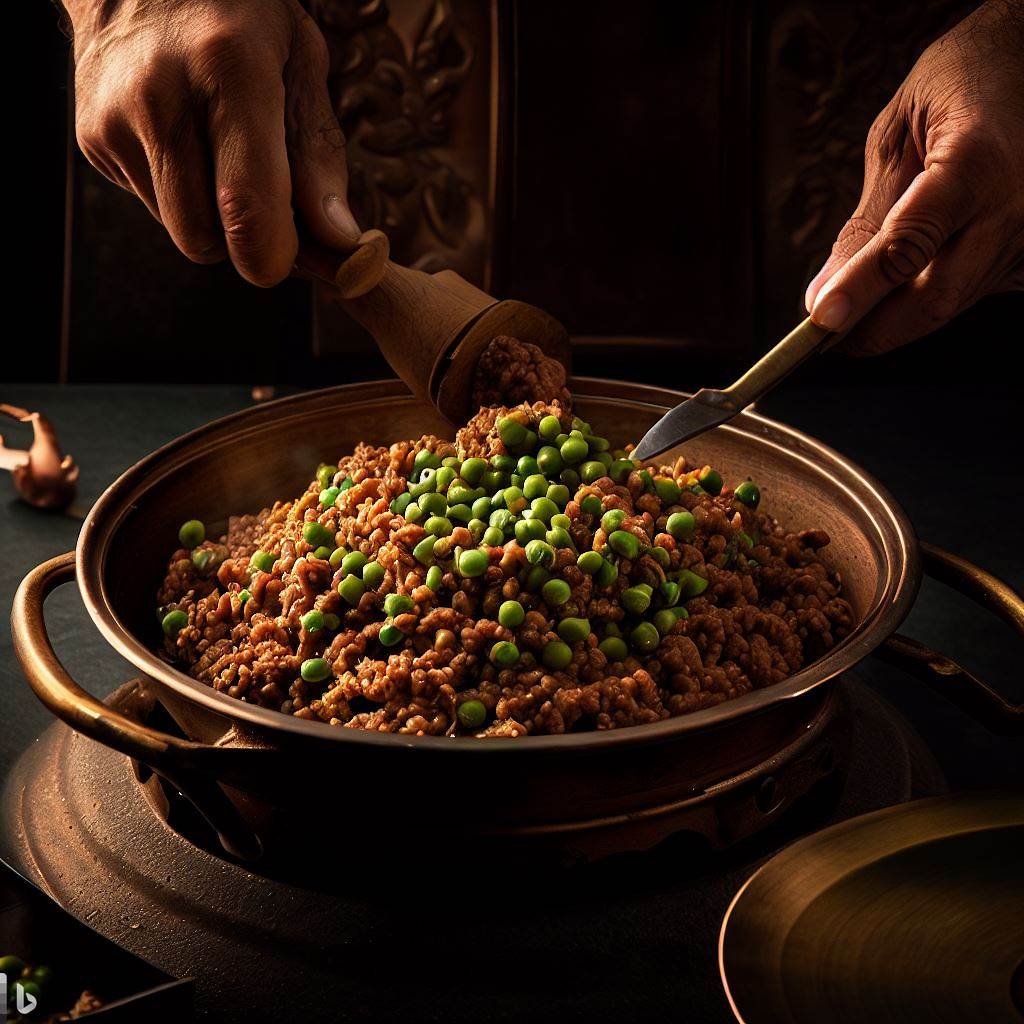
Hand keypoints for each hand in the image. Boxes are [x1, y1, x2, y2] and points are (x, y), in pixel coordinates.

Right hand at [67, 0, 359, 286]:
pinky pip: (153, 207)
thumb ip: (319, 157)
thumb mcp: (300, 62)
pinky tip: (189, 143)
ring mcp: (114, 120)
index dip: (275, 255)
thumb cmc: (239, 13)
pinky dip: (182, 194)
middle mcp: (159, 96)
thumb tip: (338, 240)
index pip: (244, 206)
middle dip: (245, 240)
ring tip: (224, 154)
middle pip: (205, 240)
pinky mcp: (91, 140)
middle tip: (271, 202)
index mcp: (228, 67)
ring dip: (213, 218)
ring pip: (179, 231)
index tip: (300, 254)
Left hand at [805, 0, 1023, 353]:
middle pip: (935, 299)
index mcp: (974, 163)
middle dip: (872, 329)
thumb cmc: (963, 81)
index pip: (906, 246)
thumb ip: (866, 218)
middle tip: (825, 333)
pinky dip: (931, 296)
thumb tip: (825, 291)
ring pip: (954, 303)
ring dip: (898, 315)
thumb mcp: (896, 136)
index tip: (820, 319)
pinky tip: (905, 283)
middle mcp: (1015, 205)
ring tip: (857, 303)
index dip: (859, 290)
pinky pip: (973, 291)